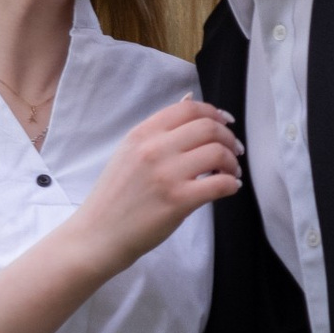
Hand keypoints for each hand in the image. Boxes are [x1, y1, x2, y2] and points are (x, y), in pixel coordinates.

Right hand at [70, 97, 241, 278]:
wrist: (98, 234)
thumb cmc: (115, 196)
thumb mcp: (130, 152)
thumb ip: (160, 128)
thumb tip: (188, 98)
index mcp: (142, 134)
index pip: (188, 109)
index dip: (214, 113)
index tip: (226, 124)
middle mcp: (154, 149)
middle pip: (208, 127)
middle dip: (229, 138)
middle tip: (235, 151)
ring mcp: (166, 174)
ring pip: (218, 152)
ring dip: (232, 162)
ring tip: (231, 172)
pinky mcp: (178, 201)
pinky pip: (220, 184)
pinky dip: (232, 184)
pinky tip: (230, 188)